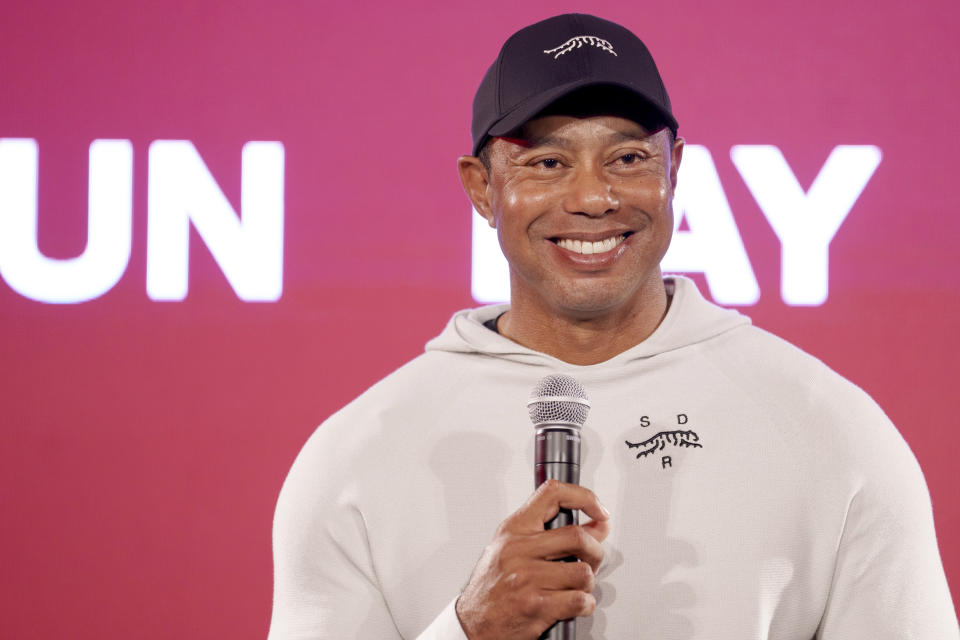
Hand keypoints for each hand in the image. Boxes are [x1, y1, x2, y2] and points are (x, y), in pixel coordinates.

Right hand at [455, 479, 611, 639]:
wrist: (473, 623)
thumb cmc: (492, 586)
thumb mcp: (511, 548)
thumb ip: (549, 534)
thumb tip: (596, 526)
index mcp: (514, 529)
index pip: (552, 494)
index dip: (584, 497)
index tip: (599, 512)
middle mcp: (519, 550)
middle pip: (577, 537)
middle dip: (595, 551)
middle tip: (592, 559)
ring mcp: (527, 577)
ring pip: (583, 572)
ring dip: (588, 583)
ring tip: (575, 586)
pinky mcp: (536, 605)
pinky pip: (580, 600)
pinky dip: (585, 605)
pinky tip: (572, 604)